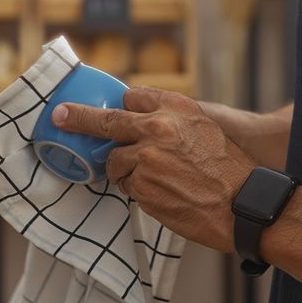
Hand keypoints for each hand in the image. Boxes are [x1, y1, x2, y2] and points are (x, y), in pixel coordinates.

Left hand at [54, 87, 255, 252]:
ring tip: (158, 180)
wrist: (242, 205)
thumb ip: (172, 121)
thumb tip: (141, 122)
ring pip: (115, 160)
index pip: (132, 98)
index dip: (120, 107)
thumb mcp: (205, 129)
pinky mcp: (141, 185)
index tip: (103, 107)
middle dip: (78, 117)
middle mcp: (158, 127)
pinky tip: (160, 193)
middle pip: (105, 120)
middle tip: (59, 115)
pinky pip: (125, 185)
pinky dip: (136, 189)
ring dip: (125, 170)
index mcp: (177, 108)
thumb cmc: (228, 170)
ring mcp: (146, 157)